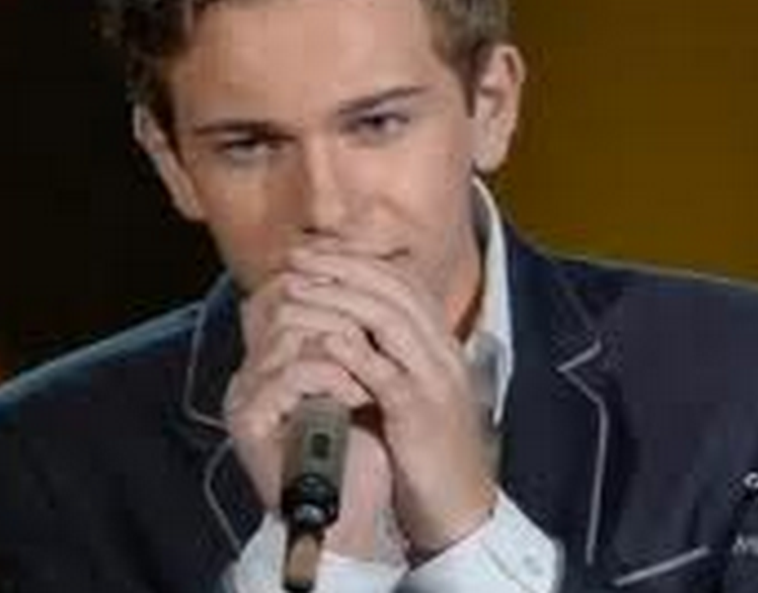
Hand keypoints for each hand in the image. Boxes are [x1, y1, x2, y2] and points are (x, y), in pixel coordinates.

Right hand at [222, 272, 391, 557]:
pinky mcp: (249, 420)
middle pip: (282, 302)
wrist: (354, 515)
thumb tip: (382, 279)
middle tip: (377, 329)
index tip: (375, 294)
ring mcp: (245, 394)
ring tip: (370, 371)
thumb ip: (356, 336)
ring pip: (286, 332)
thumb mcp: (363, 380)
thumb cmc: (364, 451)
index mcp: (272, 356)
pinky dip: (331, 377)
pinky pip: (289, 375)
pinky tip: (356, 394)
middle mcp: (251, 370)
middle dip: (338, 311)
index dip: (330, 284)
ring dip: (338, 345)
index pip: (284, 290)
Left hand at [284, 246, 496, 554]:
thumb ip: (385, 356)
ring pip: (388, 320)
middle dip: (339, 265)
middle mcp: (442, 352)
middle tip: (296, 257)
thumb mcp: (409, 391)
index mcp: (439, 343)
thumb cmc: (426, 450)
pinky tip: (322, 339)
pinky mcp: (421, 414)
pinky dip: (354, 353)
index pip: (400, 279)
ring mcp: (435, 381)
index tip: (312, 250)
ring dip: (337, 298)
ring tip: (296, 289)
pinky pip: (387, 374)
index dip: (354, 258)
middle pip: (392, 288)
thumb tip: (341, 325)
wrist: (460, 506)